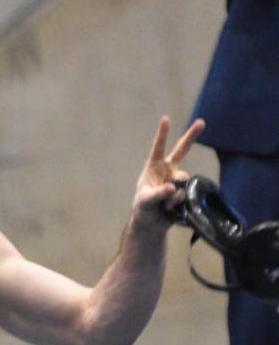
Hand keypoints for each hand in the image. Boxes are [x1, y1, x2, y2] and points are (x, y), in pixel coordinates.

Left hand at [132, 116, 205, 231]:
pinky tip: (170, 209)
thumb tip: (172, 188)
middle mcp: (168, 170)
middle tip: (202, 122)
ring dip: (174, 193)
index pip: (158, 148)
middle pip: (182, 150)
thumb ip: (157, 194)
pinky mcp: (184, 191)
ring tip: (164, 205)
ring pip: (183, 179)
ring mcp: (177, 180)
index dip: (162, 134)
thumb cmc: (143, 209)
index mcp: (154, 167)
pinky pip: (185, 193)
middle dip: (191, 136)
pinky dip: (177, 202)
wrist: (151, 224)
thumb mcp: (144, 201)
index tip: (166, 119)